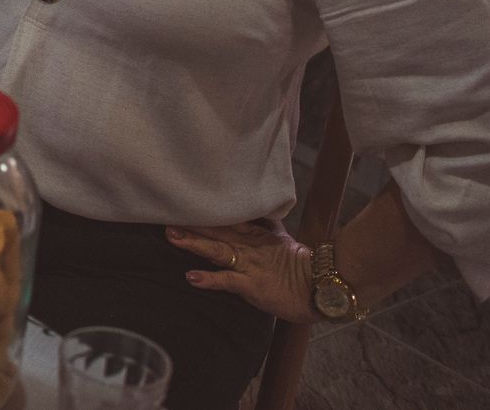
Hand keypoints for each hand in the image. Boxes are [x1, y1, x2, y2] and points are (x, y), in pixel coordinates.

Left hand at [169, 219, 319, 322]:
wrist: (324, 287)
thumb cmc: (303, 266)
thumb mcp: (282, 240)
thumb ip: (267, 226)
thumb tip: (259, 212)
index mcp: (257, 235)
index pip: (227, 218)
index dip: (205, 211)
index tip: (183, 202)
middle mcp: (250, 246)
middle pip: (217, 231)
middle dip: (191, 223)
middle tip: (166, 214)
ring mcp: (251, 264)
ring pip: (218, 250)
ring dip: (194, 243)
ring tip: (171, 236)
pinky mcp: (253, 285)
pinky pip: (228, 281)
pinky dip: (209, 279)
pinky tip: (190, 277)